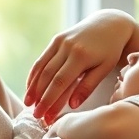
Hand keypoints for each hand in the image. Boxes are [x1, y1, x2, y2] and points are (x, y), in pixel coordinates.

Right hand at [24, 10, 138, 122]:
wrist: (109, 23)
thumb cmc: (110, 50)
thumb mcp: (104, 68)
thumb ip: (88, 86)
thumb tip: (72, 105)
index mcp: (81, 56)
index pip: (60, 82)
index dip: (49, 100)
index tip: (43, 115)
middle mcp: (67, 47)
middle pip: (48, 76)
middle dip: (40, 97)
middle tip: (35, 115)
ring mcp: (60, 42)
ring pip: (42, 67)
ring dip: (33, 86)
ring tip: (28, 103)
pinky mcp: (56, 39)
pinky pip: (42, 58)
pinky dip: (34, 73)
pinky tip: (30, 86)